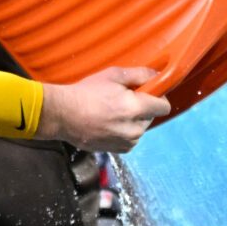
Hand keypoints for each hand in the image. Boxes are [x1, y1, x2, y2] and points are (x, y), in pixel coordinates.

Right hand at [38, 67, 171, 152]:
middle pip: (151, 117)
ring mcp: (127, 142)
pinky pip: (130, 139)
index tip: (145, 93)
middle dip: (142, 108)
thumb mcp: (113, 75)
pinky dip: (124, 132)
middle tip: (121, 100)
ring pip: (141, 129)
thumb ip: (140, 74)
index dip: (157, 97)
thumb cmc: (86, 92)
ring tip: (112, 113)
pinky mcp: (119, 150)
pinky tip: (108, 124)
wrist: (62, 115)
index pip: (164, 107)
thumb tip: (158, 76)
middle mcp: (134, 129)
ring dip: (133, 121)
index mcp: (135, 108)